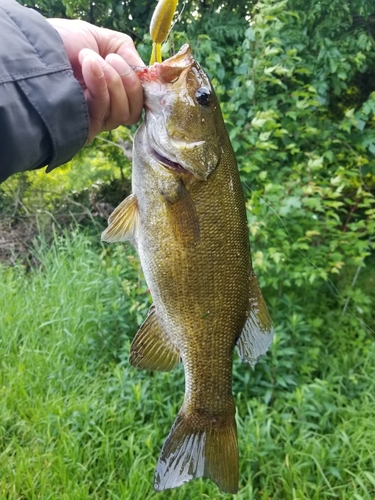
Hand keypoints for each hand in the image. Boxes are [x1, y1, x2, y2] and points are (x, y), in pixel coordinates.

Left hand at [47, 19, 144, 140]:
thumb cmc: (63, 42)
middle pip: (134, 112)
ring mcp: (95, 120)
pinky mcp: (85, 127)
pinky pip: (104, 112)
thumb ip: (128, 53)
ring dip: (112, 80)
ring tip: (89, 58)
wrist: (35, 49)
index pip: (139, 102)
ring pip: (123, 113)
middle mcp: (105, 108)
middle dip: (129, 82)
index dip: (143, 88)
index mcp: (112, 90)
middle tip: (111, 59)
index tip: (142, 71)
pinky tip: (87, 64)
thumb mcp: (102, 39)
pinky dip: (100, 85)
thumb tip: (146, 73)